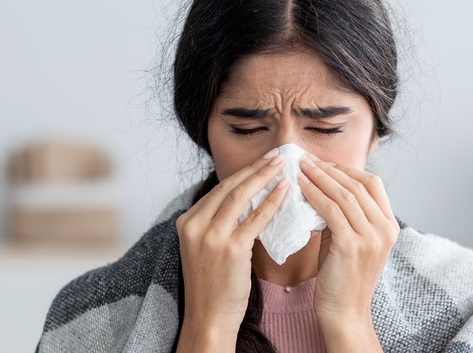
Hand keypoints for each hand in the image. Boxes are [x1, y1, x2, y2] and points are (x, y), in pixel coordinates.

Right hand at [175, 149, 287, 347]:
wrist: (208, 317)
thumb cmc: (213, 285)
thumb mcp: (206, 248)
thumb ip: (220, 223)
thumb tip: (248, 200)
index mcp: (187, 221)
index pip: (219, 189)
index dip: (243, 173)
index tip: (262, 161)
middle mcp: (194, 225)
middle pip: (229, 187)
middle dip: (255, 168)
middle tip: (276, 155)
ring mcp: (210, 236)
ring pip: (240, 196)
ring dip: (264, 177)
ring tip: (282, 165)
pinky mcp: (230, 249)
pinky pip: (255, 218)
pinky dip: (271, 202)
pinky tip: (284, 191)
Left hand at [298, 157, 398, 328]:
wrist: (344, 311)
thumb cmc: (343, 276)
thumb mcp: (350, 240)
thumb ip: (344, 216)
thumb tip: (322, 188)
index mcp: (389, 226)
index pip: (373, 184)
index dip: (348, 170)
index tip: (324, 163)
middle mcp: (385, 229)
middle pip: (359, 185)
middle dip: (331, 169)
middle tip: (308, 159)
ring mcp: (371, 238)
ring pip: (345, 194)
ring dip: (321, 177)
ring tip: (302, 167)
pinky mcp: (352, 246)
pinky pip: (332, 211)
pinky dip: (315, 194)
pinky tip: (301, 187)